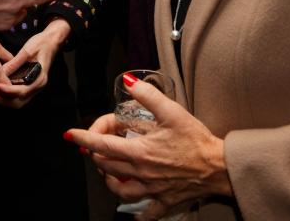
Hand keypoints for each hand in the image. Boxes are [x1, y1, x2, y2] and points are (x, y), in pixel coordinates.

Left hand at [0, 19, 70, 107]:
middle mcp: (38, 86)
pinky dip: (7, 96)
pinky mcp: (29, 85)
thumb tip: (1, 72)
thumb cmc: (41, 44)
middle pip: (19, 101)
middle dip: (2, 101)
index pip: (22, 91)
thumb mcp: (27, 51)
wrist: (51, 42)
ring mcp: (34, 87)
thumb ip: (15, 63)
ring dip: (3, 101)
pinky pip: (18, 96)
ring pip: (18, 101)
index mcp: (40, 78)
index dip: (6, 91)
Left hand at [64, 76, 231, 210]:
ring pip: (119, 190)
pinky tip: (133, 206)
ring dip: (108, 180)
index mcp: (139, 151)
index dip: (83, 137)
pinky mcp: (164, 200)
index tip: (70, 134)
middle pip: (106, 166)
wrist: (220, 167)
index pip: (102, 144)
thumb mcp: (172, 111)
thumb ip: (147, 95)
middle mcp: (141, 172)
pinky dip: (137, 211)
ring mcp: (151, 189)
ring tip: (107, 170)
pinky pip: (145, 211)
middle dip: (95, 153)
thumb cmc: (197, 140)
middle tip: (96, 143)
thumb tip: (128, 82)